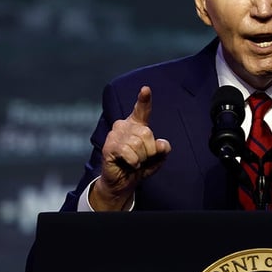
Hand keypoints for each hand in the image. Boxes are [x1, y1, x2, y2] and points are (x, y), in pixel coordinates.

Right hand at [92, 86, 171, 210]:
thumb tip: (162, 144)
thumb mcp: (157, 158)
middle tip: (141, 158)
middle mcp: (124, 126)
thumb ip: (162, 149)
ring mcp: (115, 135)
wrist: (124, 183)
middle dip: (149, 150)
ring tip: (134, 161)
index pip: (142, 110)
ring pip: (138, 143)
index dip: (144, 99)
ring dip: (141, 158)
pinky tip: (129, 164)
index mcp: (137, 125)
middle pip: (147, 133)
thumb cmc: (140, 166)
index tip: (145, 89)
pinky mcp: (109, 146)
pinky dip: (134, 162)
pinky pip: (129, 152)